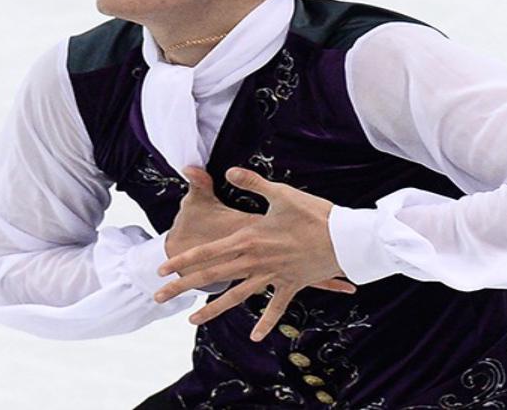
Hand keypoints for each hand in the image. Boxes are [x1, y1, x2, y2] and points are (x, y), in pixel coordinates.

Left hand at [154, 167, 356, 341]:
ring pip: (236, 297)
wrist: (347, 239)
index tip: (161, 269)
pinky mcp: (291, 285)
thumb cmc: (315, 213)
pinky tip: (255, 337)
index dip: (183, 259)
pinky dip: (266, 322)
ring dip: (213, 309)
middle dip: (183, 286)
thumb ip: (252, 182)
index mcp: (248, 239)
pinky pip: (275, 307)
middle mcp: (255, 261)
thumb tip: (228, 169)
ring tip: (191, 320)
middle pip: (212, 276)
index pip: (207, 252)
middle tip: (158, 297)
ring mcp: (272, 276)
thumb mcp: (282, 193)